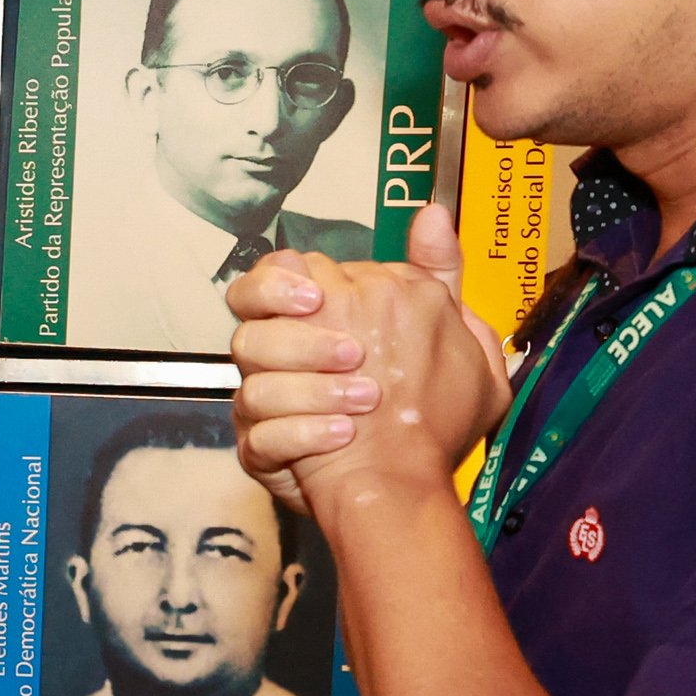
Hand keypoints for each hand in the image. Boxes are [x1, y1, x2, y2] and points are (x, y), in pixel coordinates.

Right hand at [227, 203, 509, 506]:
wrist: (413, 482)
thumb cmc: (424, 409)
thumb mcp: (447, 332)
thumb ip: (436, 271)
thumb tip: (434, 214)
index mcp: (313, 323)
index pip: (267, 281)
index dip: (280, 283)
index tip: (319, 297)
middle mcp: (280, 362)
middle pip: (249, 330)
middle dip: (300, 339)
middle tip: (353, 354)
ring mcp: (266, 410)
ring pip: (252, 386)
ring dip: (310, 389)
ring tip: (365, 401)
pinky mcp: (262, 454)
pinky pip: (263, 438)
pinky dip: (305, 433)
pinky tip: (345, 433)